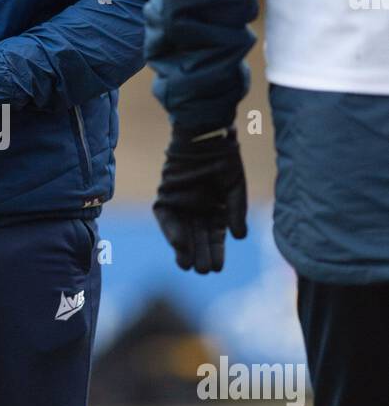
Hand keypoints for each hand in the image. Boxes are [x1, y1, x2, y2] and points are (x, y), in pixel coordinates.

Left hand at [153, 123, 246, 272]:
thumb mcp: (234, 187)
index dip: (215, 251)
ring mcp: (180, 203)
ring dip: (184, 249)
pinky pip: (166, 217)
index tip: (217, 268)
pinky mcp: (166, 195)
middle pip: (198, 237)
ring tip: (189, 266)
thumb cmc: (223, 158)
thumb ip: (236, 211)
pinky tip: (180, 245)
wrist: (205, 136)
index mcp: (216, 209)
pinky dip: (172, 231)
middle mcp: (197, 209)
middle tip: (204, 270)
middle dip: (200, 254)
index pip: (214, 236)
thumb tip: (239, 237)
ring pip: (182, 232)